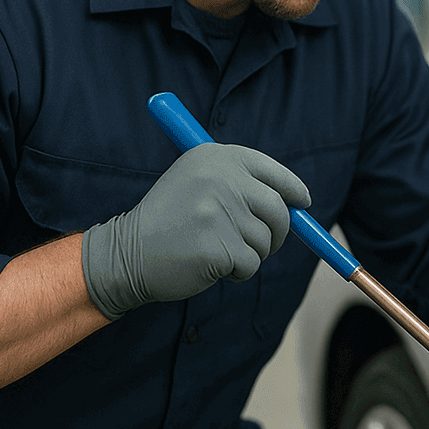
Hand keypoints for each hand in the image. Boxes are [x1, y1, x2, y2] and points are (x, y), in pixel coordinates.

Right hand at [81, 142, 310, 319]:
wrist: (126, 253)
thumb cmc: (170, 220)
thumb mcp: (198, 182)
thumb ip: (243, 183)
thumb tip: (297, 201)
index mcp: (216, 157)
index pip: (273, 172)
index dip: (293, 190)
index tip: (302, 203)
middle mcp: (220, 179)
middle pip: (279, 210)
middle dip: (278, 232)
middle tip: (262, 243)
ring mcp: (220, 213)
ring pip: (266, 241)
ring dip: (250, 253)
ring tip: (216, 249)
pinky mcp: (219, 247)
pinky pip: (251, 264)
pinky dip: (238, 272)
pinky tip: (210, 265)